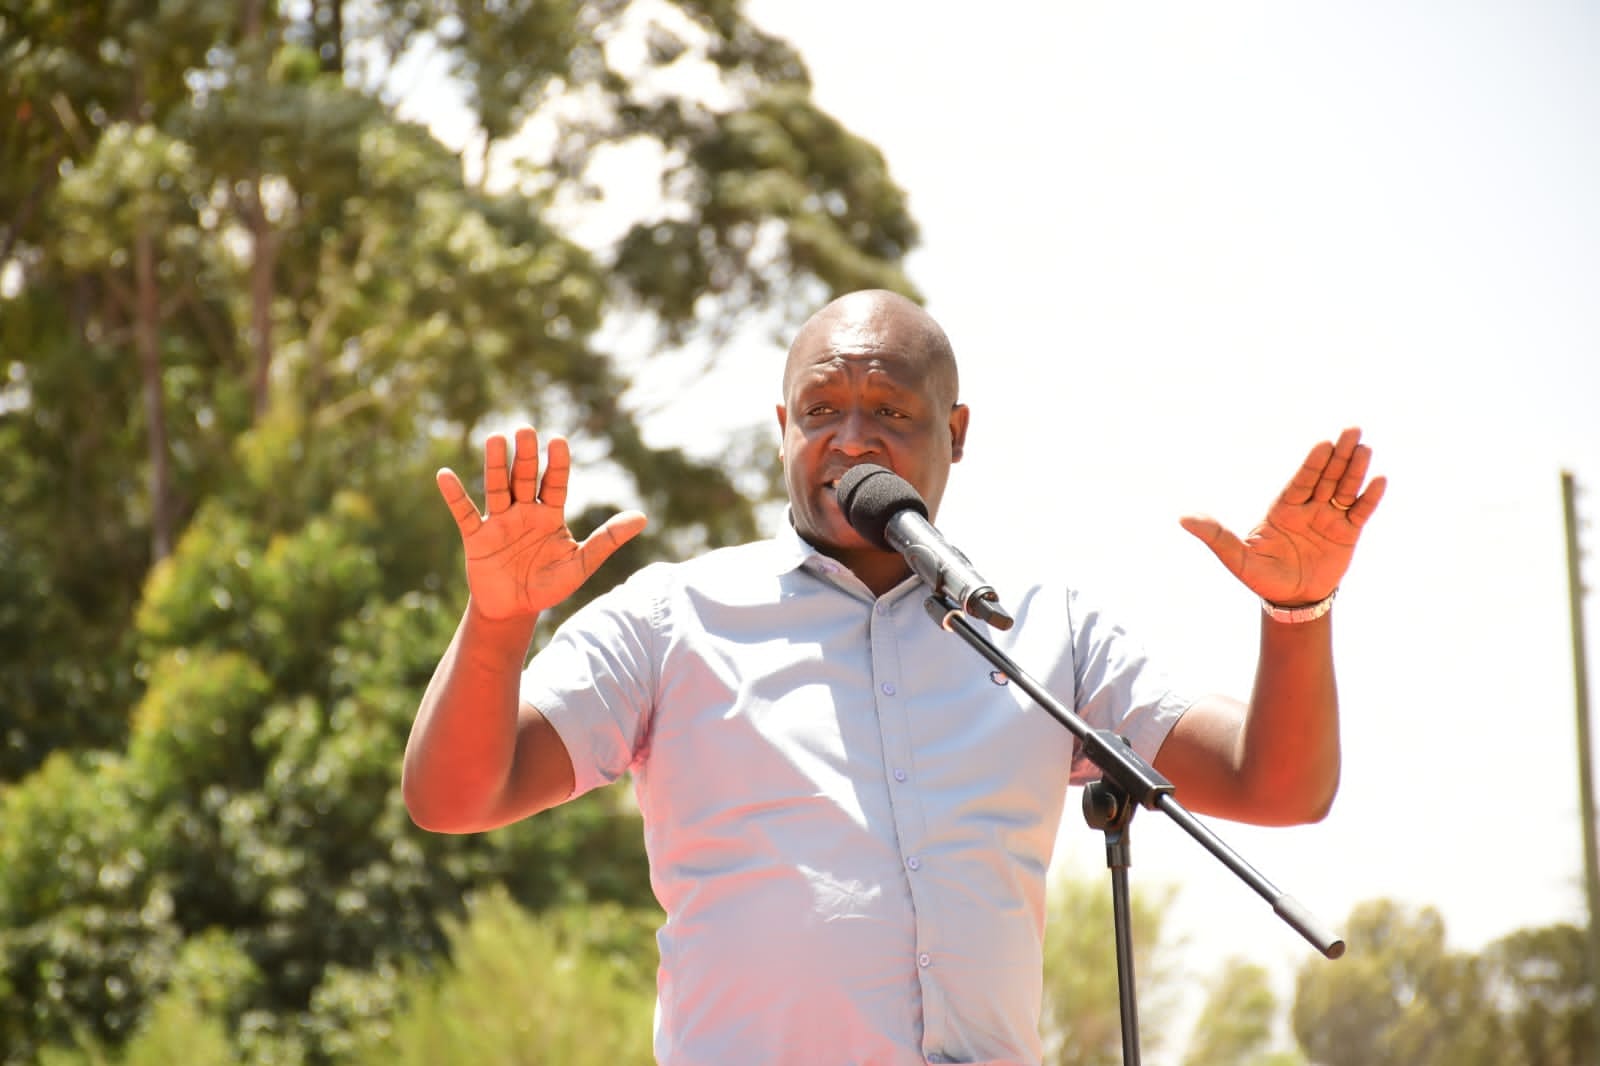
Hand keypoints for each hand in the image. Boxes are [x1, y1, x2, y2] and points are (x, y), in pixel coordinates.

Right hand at [436, 426, 647, 620]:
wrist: (516, 609)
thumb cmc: (549, 584)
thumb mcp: (582, 564)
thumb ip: (608, 540)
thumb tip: (643, 517)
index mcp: (550, 514)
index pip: (554, 483)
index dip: (556, 464)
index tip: (558, 441)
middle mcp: (523, 511)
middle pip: (524, 478)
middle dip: (525, 455)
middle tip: (526, 429)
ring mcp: (498, 521)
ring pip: (496, 487)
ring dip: (495, 464)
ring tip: (496, 438)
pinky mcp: (476, 536)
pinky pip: (463, 513)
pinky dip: (454, 495)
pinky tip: (445, 475)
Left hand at [1179, 427, 1385, 605]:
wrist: (1290, 600)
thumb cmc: (1260, 577)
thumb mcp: (1236, 559)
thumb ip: (1215, 537)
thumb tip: (1182, 519)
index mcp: (1282, 509)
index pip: (1300, 481)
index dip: (1312, 463)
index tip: (1322, 443)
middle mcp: (1307, 508)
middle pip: (1326, 476)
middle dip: (1338, 454)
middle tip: (1352, 428)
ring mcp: (1329, 518)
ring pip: (1344, 489)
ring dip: (1355, 469)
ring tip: (1365, 447)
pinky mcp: (1347, 534)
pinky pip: (1360, 513)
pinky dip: (1369, 498)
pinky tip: (1378, 480)